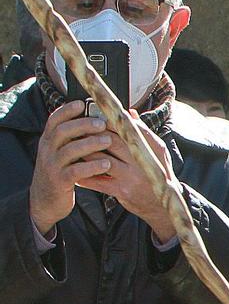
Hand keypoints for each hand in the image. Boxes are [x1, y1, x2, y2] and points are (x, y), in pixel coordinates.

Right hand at [28, 100, 119, 236]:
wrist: (45, 201)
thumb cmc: (60, 172)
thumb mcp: (61, 153)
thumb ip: (72, 138)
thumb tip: (95, 118)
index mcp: (49, 141)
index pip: (54, 120)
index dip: (67, 111)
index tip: (83, 103)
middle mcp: (47, 151)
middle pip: (62, 132)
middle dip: (82, 125)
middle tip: (102, 123)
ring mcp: (52, 166)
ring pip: (69, 150)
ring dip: (90, 144)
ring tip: (107, 140)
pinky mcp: (60, 182)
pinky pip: (75, 171)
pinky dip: (91, 166)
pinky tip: (106, 164)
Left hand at [80, 118, 176, 240]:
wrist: (162, 205)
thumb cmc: (156, 174)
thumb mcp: (157, 152)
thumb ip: (142, 132)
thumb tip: (129, 113)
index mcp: (152, 147)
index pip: (128, 128)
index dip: (107, 121)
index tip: (93, 117)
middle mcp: (142, 160)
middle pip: (111, 141)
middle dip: (91, 135)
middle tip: (76, 130)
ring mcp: (131, 176)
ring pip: (102, 159)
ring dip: (85, 154)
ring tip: (72, 148)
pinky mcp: (122, 191)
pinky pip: (98, 181)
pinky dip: (84, 176)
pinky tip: (75, 171)